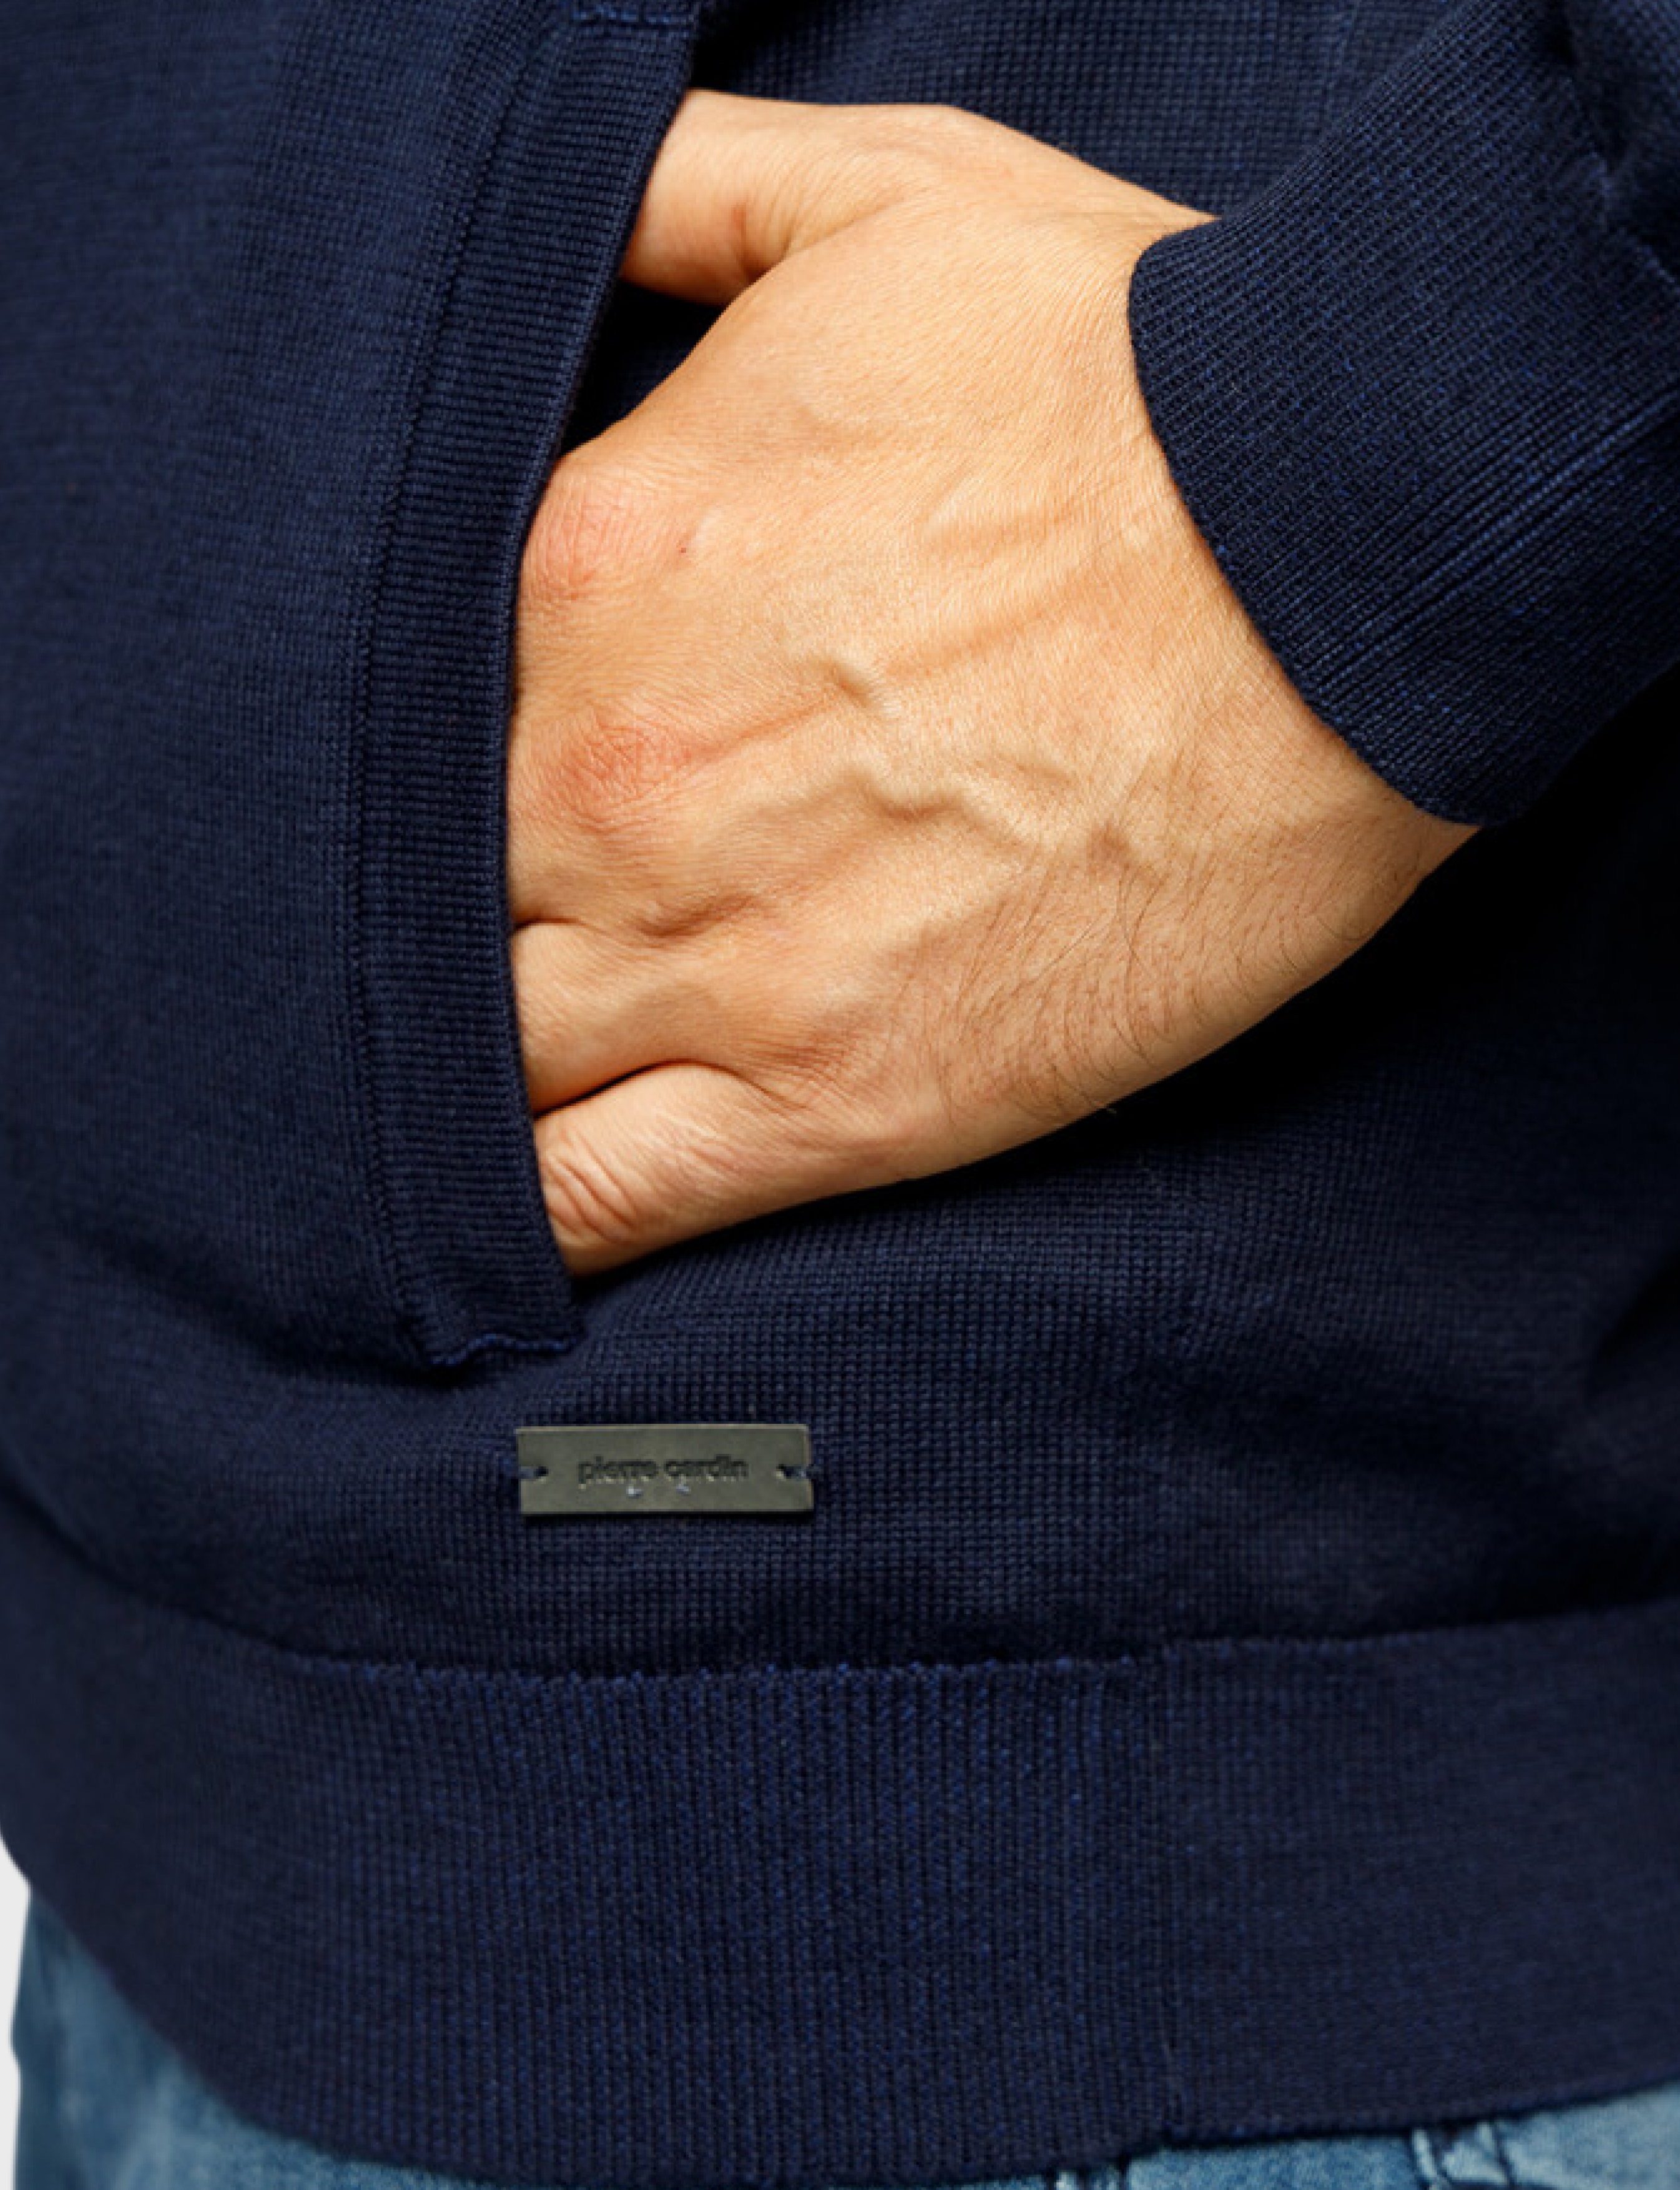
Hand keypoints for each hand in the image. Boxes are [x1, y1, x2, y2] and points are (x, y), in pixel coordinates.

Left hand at [507, 91, 1473, 1277]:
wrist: (1339, 569)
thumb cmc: (1123, 382)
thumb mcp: (873, 199)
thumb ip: (669, 190)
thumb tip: (558, 199)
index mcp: (580, 575)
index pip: (397, 712)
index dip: (404, 759)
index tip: (454, 778)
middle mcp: (602, 784)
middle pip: (416, 902)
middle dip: (419, 923)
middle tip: (456, 936)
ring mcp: (706, 958)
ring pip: (475, 1067)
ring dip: (447, 1078)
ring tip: (450, 1092)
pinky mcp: (828, 1104)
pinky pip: (594, 1205)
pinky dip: (520, 1225)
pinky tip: (488, 1224)